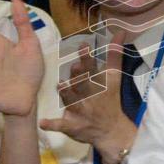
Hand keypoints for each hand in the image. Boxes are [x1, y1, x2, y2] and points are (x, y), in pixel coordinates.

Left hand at [40, 32, 137, 158]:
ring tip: (60, 86)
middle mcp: (89, 96)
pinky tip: (43, 123)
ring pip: (72, 102)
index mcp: (97, 84)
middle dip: (79, 76)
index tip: (83, 46)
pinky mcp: (72, 126)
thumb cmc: (109, 99)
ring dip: (67, 95)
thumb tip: (120, 32)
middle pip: (83, 84)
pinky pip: (62, 125)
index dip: (88, 58)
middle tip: (75, 67)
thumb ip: (114, 54)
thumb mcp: (114, 77)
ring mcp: (80, 112)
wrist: (111, 131)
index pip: (92, 68)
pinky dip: (53, 125)